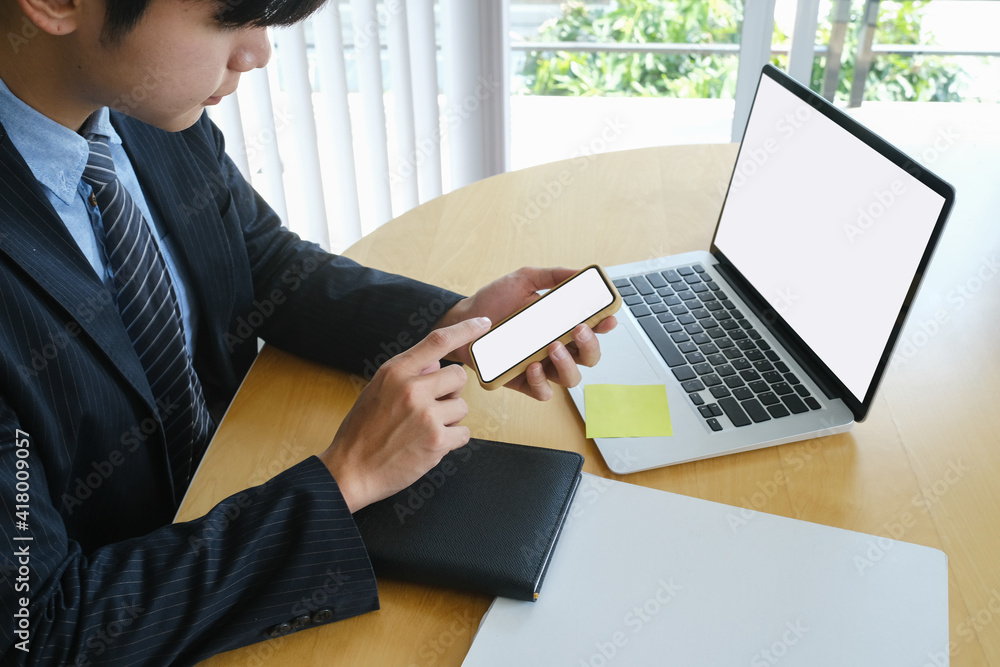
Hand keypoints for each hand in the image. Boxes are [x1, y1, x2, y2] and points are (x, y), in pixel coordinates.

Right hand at [319, 317, 490, 511]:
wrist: (351, 470)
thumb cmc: (362, 431)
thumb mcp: (377, 390)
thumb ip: (408, 374)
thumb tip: (437, 363)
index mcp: (395, 372)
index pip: (438, 340)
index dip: (466, 329)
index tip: (484, 323)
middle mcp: (412, 389)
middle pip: (458, 376)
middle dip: (450, 391)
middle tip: (431, 407)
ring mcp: (426, 415)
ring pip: (461, 407)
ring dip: (450, 419)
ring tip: (423, 430)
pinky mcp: (437, 441)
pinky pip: (463, 433)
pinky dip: (451, 441)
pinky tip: (428, 445)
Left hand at [437, 267, 616, 400]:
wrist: (464, 321)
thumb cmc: (494, 301)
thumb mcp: (524, 280)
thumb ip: (552, 275)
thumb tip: (579, 272)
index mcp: (561, 324)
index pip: (593, 329)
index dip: (606, 326)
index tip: (607, 319)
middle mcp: (556, 347)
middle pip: (589, 357)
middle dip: (590, 346)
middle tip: (578, 330)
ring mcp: (542, 366)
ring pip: (571, 378)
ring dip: (568, 364)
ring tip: (552, 347)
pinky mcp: (523, 382)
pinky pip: (543, 392)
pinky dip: (542, 382)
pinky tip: (531, 366)